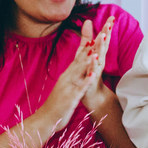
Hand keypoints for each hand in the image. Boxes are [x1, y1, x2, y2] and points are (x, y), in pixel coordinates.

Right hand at [36, 19, 100, 135]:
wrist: (46, 119)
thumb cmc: (58, 102)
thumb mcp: (66, 84)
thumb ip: (73, 73)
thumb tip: (79, 63)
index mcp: (68, 73)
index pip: (80, 54)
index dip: (89, 41)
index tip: (97, 28)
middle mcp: (68, 76)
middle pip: (81, 58)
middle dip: (92, 45)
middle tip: (102, 32)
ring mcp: (68, 86)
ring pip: (80, 71)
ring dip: (88, 60)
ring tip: (97, 49)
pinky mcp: (70, 98)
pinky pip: (79, 88)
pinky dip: (86, 81)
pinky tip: (93, 74)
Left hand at [80, 16, 114, 113]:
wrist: (92, 95)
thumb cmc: (90, 72)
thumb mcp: (88, 53)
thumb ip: (88, 38)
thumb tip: (88, 21)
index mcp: (98, 54)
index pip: (104, 39)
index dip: (107, 28)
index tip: (112, 17)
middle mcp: (99, 61)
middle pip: (103, 46)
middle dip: (106, 34)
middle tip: (110, 24)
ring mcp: (96, 70)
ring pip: (99, 57)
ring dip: (101, 48)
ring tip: (103, 37)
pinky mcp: (91, 79)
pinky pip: (92, 71)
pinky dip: (93, 65)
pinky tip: (94, 58)